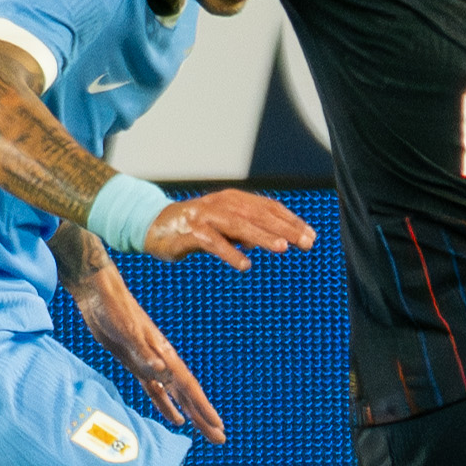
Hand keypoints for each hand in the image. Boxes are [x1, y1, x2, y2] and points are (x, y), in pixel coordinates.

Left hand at [77, 271, 227, 441]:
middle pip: (187, 396)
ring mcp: (150, 364)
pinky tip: (174, 418)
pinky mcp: (136, 364)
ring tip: (205, 432)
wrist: (98, 293)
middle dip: (204, 417)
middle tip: (220, 439)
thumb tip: (164, 372)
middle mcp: (163, 362)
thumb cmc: (113, 310)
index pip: (189, 388)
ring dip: (190, 414)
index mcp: (165, 355)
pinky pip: (155, 391)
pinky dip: (165, 405)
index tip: (218, 427)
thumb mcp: (128, 332)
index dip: (203, 409)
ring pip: (175, 396)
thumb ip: (144, 352)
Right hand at [144, 187, 316, 268]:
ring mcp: (206, 217)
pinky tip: (245, 265)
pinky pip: (213, 243)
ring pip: (239, 226)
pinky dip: (230, 253)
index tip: (310, 235)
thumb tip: (279, 240)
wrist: (155, 226)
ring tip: (282, 248)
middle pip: (258, 215)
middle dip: (285, 228)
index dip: (291, 221)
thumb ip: (251, 231)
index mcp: (234, 200)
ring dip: (262, 237)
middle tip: (306, 242)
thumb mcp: (227, 226)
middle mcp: (222, 204)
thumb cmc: (197, 227)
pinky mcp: (190, 232)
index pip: (268, 208)